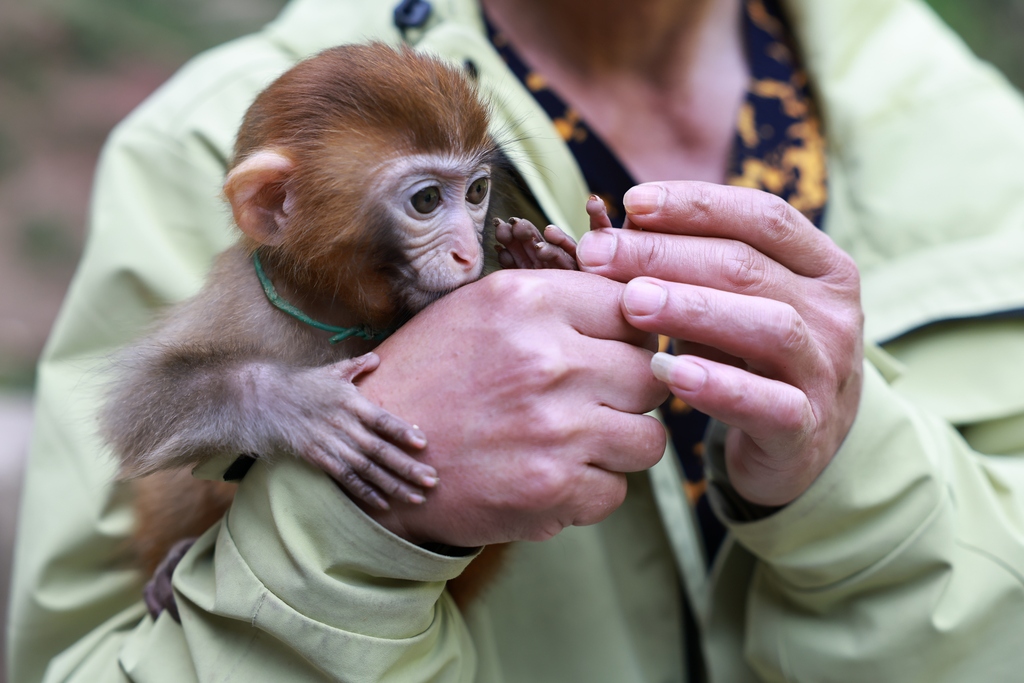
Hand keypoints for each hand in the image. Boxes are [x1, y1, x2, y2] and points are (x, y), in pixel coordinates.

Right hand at [356, 269, 667, 546]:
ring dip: (620, 445)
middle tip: (598, 401)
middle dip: (631, 392)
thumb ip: (553, 301)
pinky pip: (616, 491)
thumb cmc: (427, 375)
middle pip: (651, 375)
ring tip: (578, 442)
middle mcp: (547, 360)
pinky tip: (551, 475)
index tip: (617, 351)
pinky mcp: (550, 489)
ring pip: (649, 439)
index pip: (634, 308)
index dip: (632, 334)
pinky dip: (589, 490)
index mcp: (528, 302)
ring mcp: (554, 429)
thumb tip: (634, 303)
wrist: (370, 453)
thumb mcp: (479, 308)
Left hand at [575, 182, 862, 506]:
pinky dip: (717, 386)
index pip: (763, 217)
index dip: (696, 204)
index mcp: (823, 266)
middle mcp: (834, 313)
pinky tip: (667, 371)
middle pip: (750, 267)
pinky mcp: (807, 430)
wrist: (796, 448)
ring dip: (693, 308)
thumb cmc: (749, 360)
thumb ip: (687, 268)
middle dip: (665, 254)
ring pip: (770, 326)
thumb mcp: (725, 304)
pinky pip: (768, 404)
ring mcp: (827, 373)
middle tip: (598, 254)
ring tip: (631, 303)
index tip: (631, 201)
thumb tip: (619, 226)